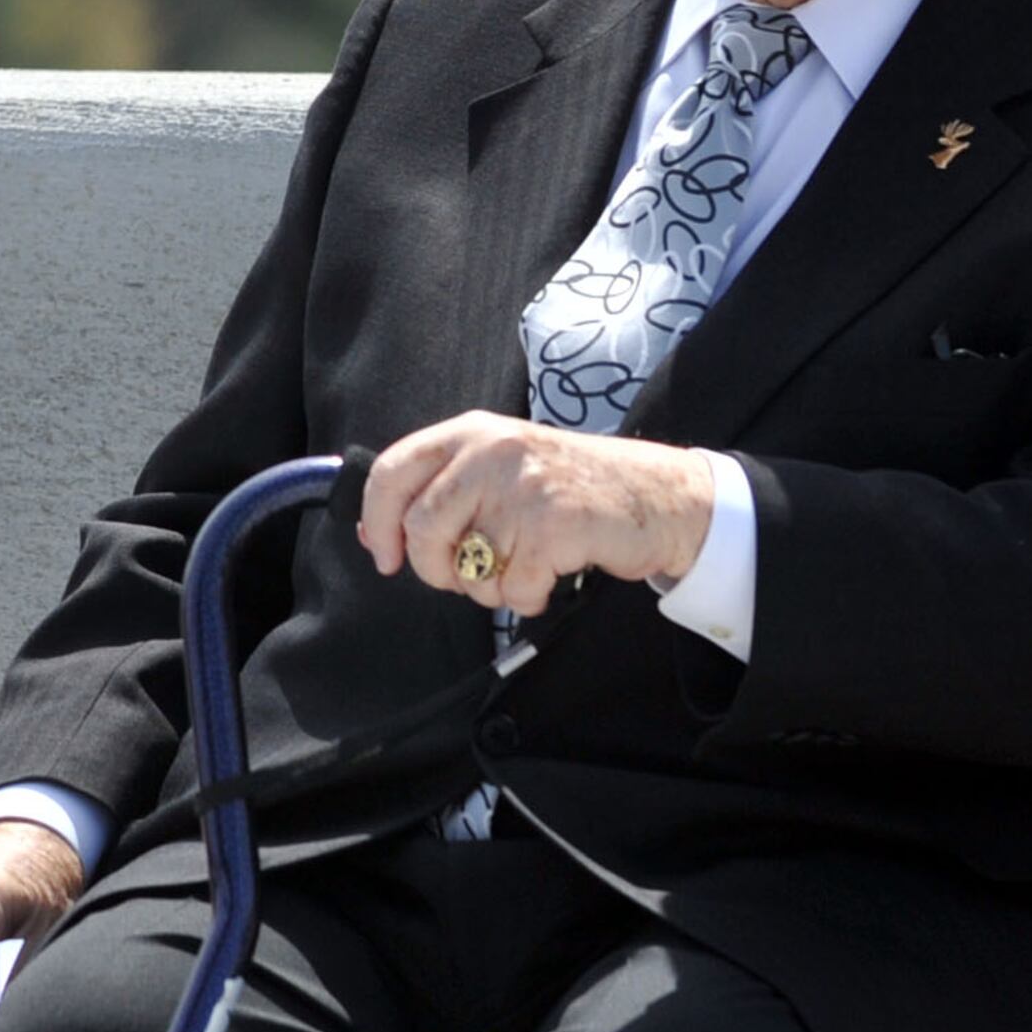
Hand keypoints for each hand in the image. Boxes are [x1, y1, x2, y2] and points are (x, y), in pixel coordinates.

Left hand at [356, 414, 712, 617]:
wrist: (659, 494)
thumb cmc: (570, 485)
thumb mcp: (498, 468)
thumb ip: (438, 493)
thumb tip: (372, 536)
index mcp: (469, 433)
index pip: (391, 473)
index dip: (376, 522)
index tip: (385, 556)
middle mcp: (490, 453)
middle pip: (422, 529)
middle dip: (434, 569)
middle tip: (463, 575)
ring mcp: (523, 488)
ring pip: (468, 569)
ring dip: (489, 589)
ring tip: (521, 565)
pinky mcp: (554, 527)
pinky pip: (513, 590)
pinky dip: (528, 598)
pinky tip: (549, 576)